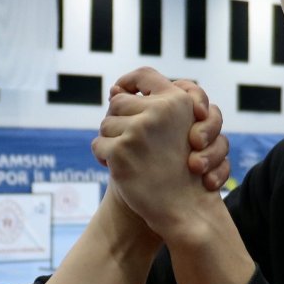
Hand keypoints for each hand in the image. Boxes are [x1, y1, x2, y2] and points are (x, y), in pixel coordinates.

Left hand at [95, 70, 221, 240]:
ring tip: (130, 160)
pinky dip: (104, 159)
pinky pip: (98, 146)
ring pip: (106, 125)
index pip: (145, 75)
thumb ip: (149, 106)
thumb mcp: (178, 130)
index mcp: (178, 101)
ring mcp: (138, 131)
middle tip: (132, 144)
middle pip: (119, 103)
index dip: (129, 81)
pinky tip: (119, 170)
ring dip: (111, 142)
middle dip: (120, 122)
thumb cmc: (180, 170)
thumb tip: (112, 91)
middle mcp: (159, 111)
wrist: (184, 208)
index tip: (119, 89)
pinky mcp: (121, 151)